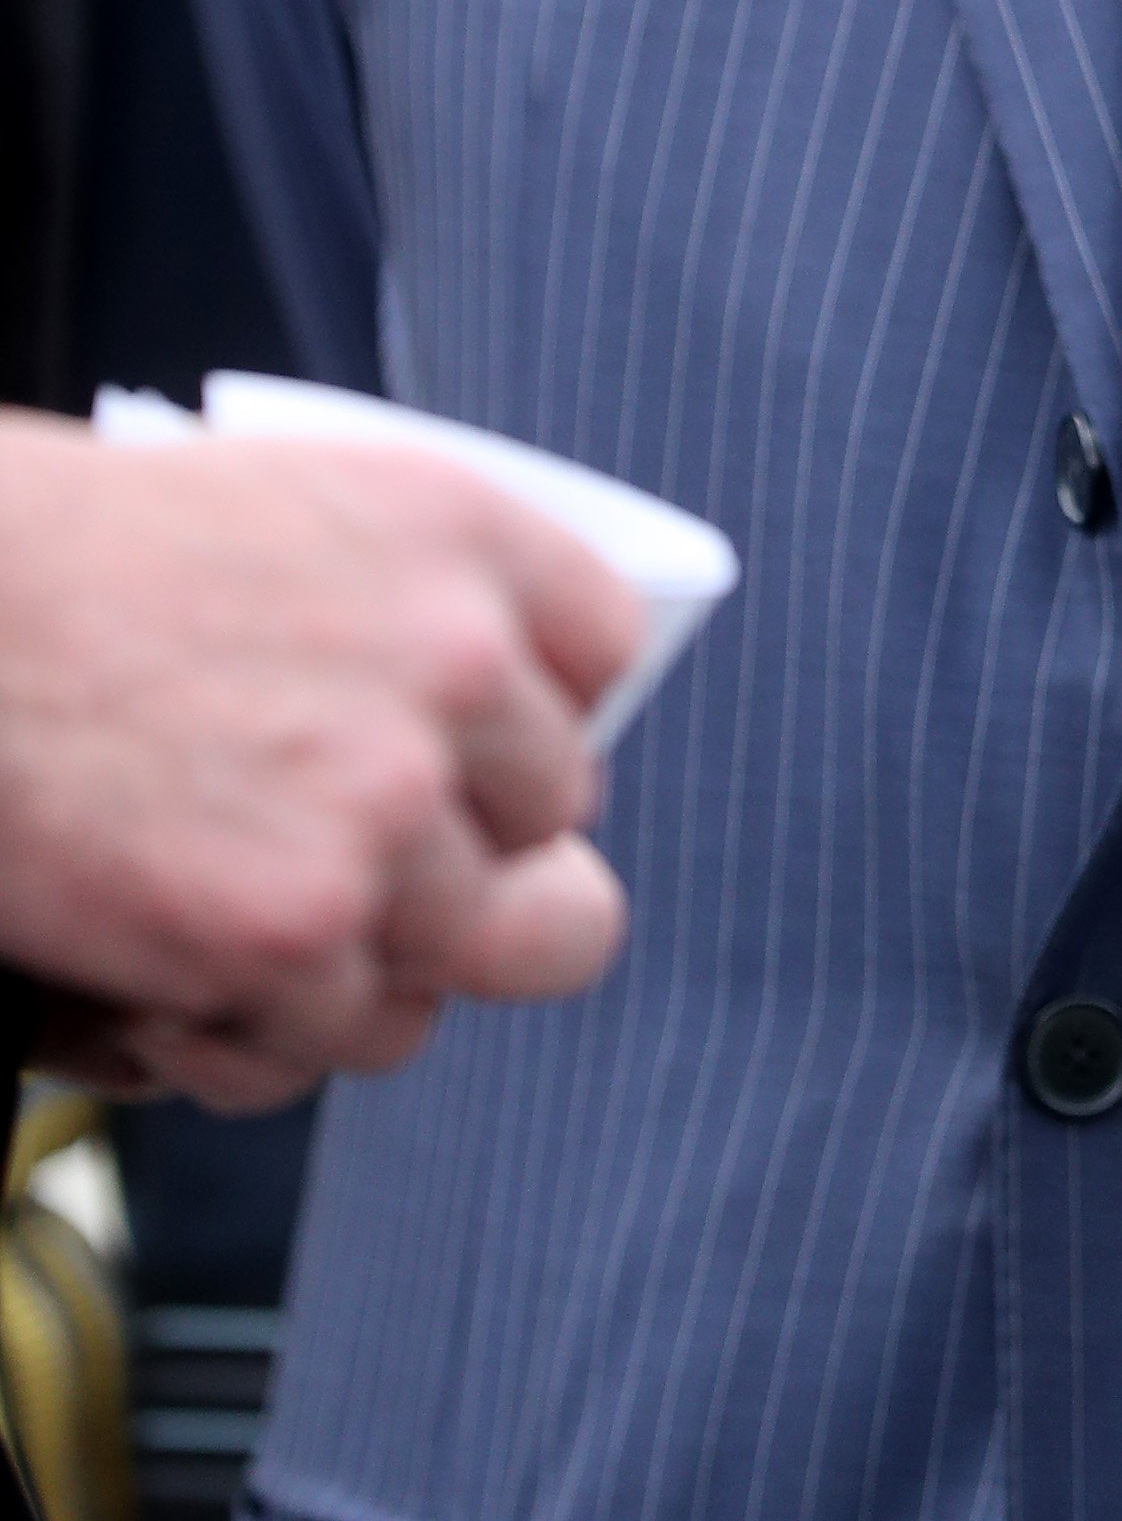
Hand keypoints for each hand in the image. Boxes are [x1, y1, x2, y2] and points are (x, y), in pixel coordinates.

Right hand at [0, 415, 641, 1104]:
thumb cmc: (91, 561)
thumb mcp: (301, 506)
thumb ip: (422, 599)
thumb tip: (505, 716)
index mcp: (470, 536)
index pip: (603, 656)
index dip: (530, 718)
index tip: (475, 750)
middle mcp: (461, 668)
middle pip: (559, 837)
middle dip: (469, 867)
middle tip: (364, 863)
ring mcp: (390, 811)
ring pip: (447, 965)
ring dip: (351, 964)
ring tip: (236, 911)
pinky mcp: (297, 936)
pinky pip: (333, 1041)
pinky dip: (250, 1030)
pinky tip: (172, 961)